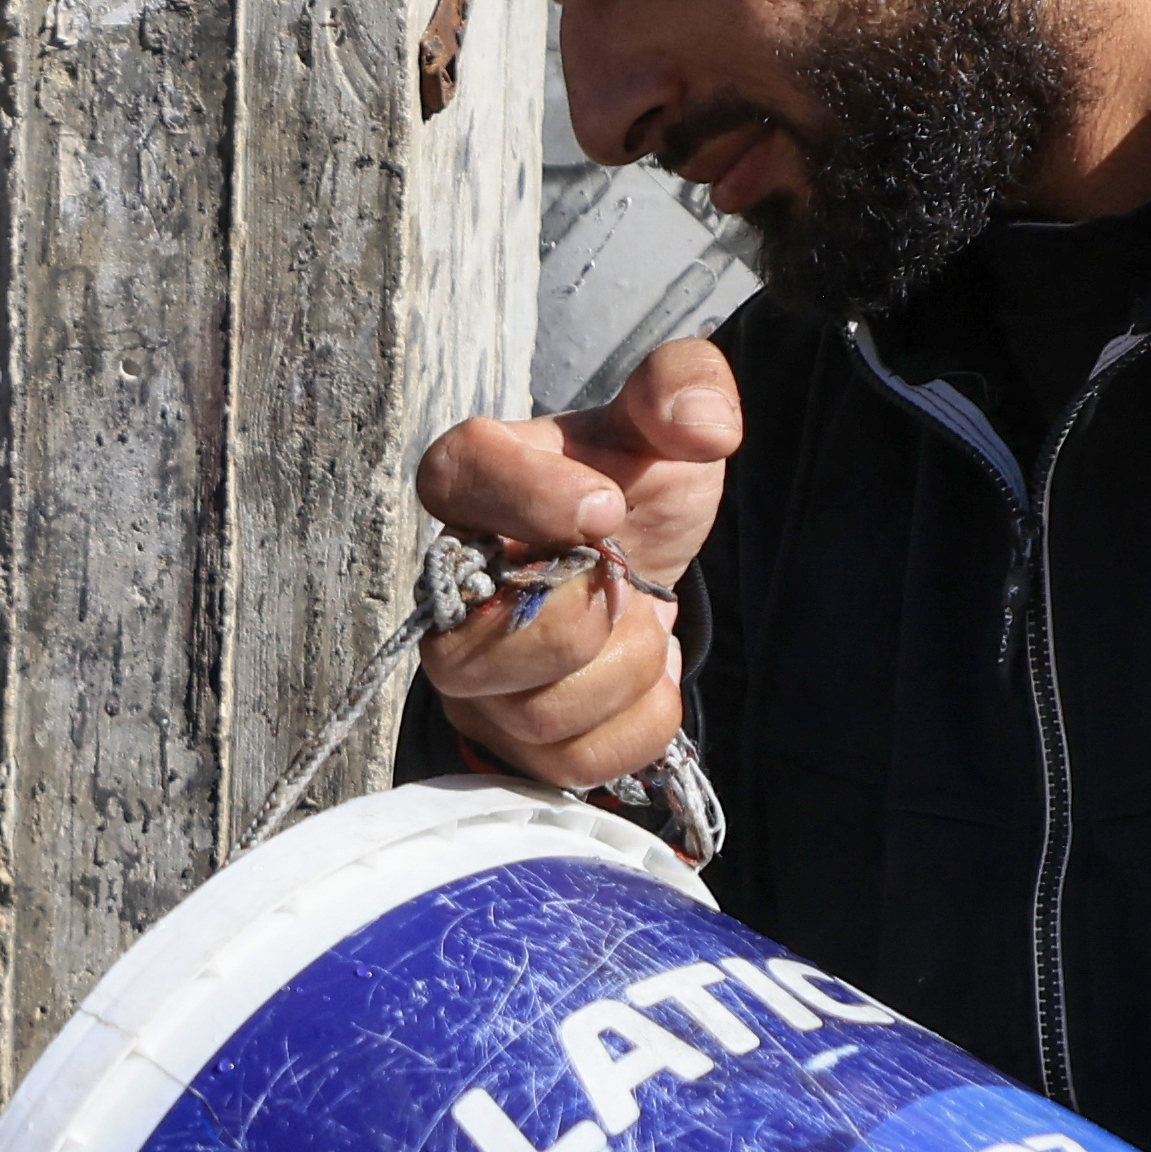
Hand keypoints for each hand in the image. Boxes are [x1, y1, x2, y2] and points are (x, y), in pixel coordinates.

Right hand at [410, 336, 740, 789]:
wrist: (638, 559)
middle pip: (490, 644)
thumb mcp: (667, 419)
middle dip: (599, 617)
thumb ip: (685, 387)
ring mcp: (468, 677)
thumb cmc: (634, 485)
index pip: (455, 481)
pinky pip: (573, 764)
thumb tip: (705, 425)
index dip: (530, 502)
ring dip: (627, 671)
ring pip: (536, 714)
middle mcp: (445, 590)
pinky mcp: (507, 741)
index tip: (609, 508)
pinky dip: (639, 725)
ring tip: (640, 625)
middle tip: (632, 581)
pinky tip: (645, 677)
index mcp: (468, 482)